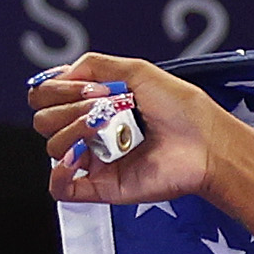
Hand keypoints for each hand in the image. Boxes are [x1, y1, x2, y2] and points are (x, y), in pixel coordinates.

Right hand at [29, 56, 234, 208]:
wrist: (209, 144)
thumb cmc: (183, 109)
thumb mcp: (137, 71)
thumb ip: (93, 64)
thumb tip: (58, 75)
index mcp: (92, 106)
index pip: (45, 96)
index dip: (57, 88)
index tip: (91, 88)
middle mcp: (89, 132)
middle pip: (43, 119)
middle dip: (68, 108)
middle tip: (105, 107)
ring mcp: (95, 160)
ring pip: (52, 145)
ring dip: (73, 130)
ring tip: (107, 129)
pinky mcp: (103, 186)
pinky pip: (60, 188)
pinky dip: (59, 174)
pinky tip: (78, 159)